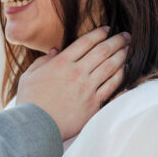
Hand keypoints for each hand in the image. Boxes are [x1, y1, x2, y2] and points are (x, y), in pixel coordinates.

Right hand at [15, 27, 129, 140]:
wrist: (36, 127)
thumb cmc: (29, 101)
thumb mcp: (29, 76)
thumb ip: (43, 61)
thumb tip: (55, 51)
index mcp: (61, 63)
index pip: (86, 42)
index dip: (99, 33)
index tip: (107, 29)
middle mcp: (77, 72)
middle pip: (102, 51)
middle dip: (116, 41)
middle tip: (126, 36)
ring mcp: (87, 88)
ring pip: (110, 67)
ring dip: (121, 55)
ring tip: (128, 49)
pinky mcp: (93, 104)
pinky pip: (112, 87)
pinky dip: (121, 76)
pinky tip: (126, 70)